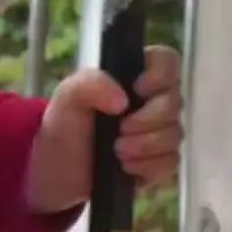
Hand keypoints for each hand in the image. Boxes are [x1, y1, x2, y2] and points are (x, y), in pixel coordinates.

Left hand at [25, 45, 184, 212]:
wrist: (57, 169)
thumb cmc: (65, 125)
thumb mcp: (68, 96)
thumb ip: (91, 83)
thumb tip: (122, 100)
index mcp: (135, 77)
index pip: (167, 62)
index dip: (160, 75)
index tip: (138, 90)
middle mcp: (154, 102)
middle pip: (175, 102)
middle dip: (147, 120)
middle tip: (120, 131)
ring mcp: (159, 132)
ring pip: (175, 134)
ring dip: (145, 145)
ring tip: (117, 151)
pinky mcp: (158, 162)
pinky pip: (170, 162)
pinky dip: (148, 166)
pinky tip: (126, 167)